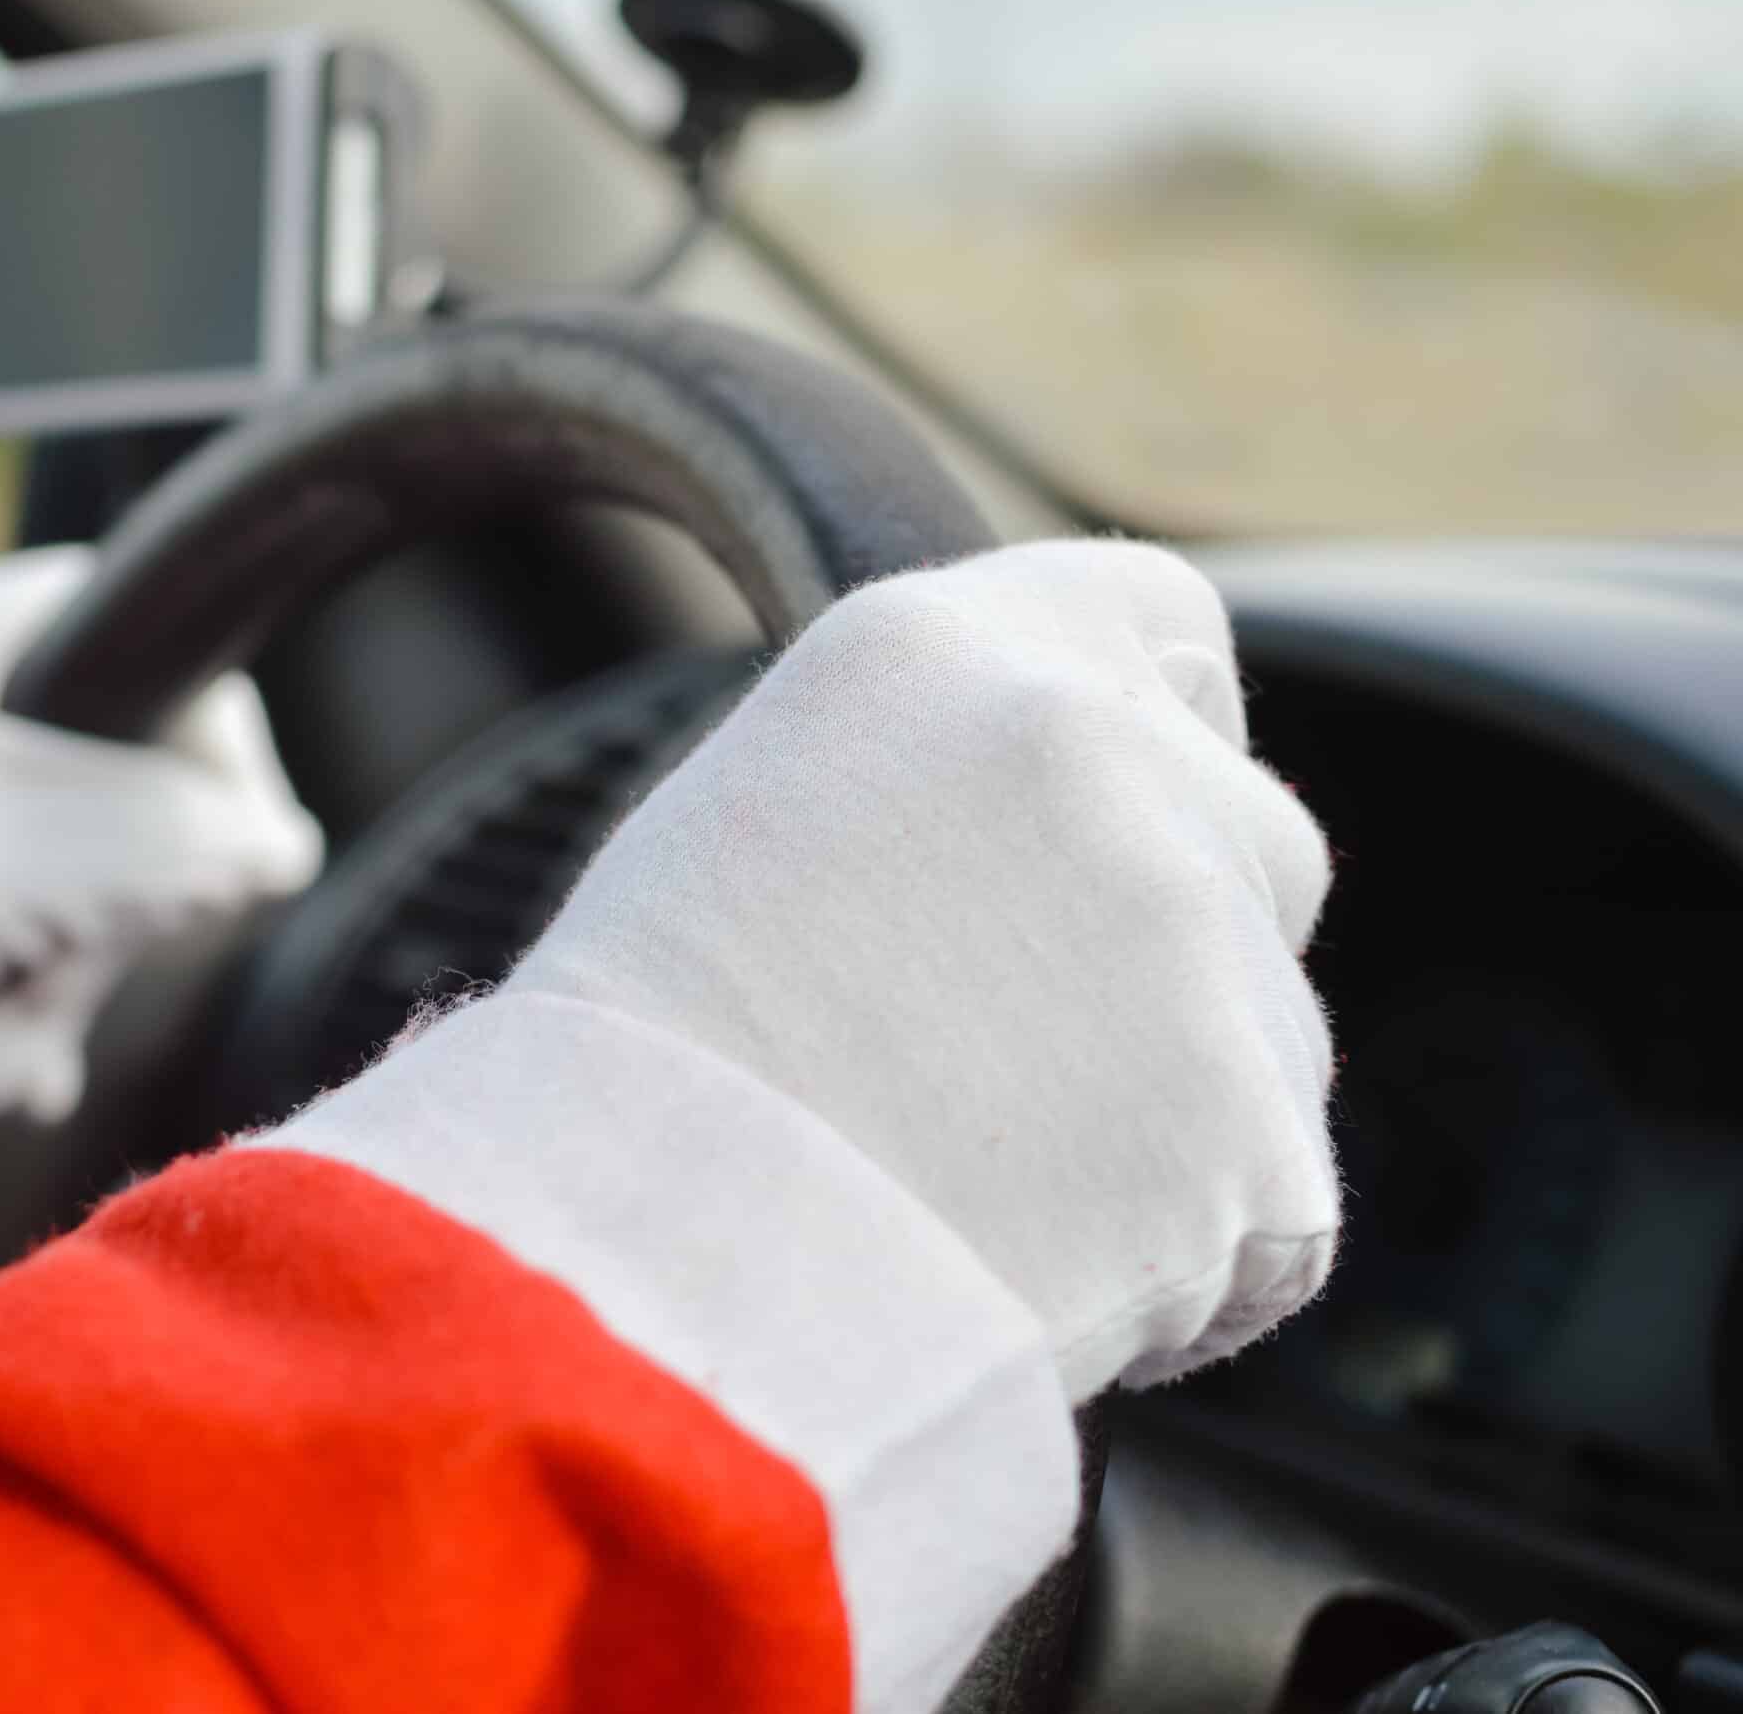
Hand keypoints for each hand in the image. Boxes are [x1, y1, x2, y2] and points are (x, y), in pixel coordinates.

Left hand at [0, 545, 322, 1120]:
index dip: (194, 736)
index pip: (119, 635)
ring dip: (58, 988)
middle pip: (110, 782)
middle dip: (107, 914)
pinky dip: (13, 1022)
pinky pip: (10, 951)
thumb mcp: (21, 861)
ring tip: (0, 1060)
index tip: (221, 839)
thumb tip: (277, 846)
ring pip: (69, 884)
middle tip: (70, 980)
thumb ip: (171, 839)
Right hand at [501, 539, 1335, 1395]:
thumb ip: (931, 789)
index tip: (1117, 825)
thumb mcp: (750, 826)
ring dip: (1177, 1122)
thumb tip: (1039, 853)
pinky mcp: (1258, 1124)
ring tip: (978, 1199)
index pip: (1162, 618)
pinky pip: (1269, 1220)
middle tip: (1025, 1063)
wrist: (640, 1253)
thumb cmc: (636, 1066)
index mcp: (941, 649)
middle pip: (1253, 837)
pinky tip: (1027, 1288)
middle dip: (1184, 948)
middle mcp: (1094, 746)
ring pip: (1266, 1038)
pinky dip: (1185, 1276)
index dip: (1163, 728)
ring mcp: (1193, 930)